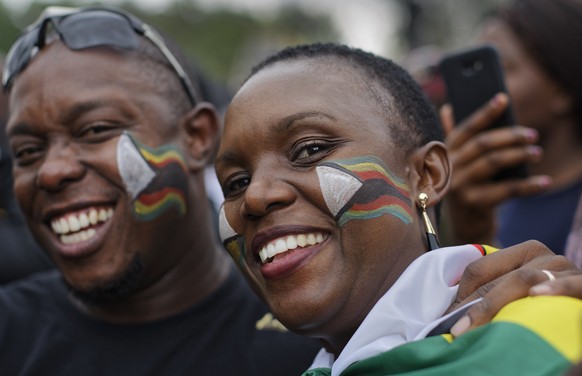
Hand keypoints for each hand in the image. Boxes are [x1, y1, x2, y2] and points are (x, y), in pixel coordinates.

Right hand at [441, 93, 550, 243]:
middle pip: (482, 144)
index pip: (465, 129)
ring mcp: (459, 186)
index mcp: (444, 155)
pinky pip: (506, 190)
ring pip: (493, 162)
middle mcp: (448, 169)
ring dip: (519, 155)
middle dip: (510, 136)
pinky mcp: (474, 204)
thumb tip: (448, 108)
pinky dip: (528, 186)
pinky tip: (544, 182)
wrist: (464, 228)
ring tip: (537, 152)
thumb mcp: (456, 165)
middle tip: (532, 134)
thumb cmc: (465, 190)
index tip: (503, 99)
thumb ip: (453, 139)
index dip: (484, 114)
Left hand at [446, 240, 578, 336]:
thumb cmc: (551, 298)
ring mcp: (565, 269)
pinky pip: (571, 285)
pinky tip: (537, 295)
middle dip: (474, 306)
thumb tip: (454, 314)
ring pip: (524, 280)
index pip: (480, 268)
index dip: (460, 294)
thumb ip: (496, 292)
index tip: (448, 318)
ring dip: (496, 304)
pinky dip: (555, 288)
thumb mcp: (521, 289)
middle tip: (457, 330)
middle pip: (498, 278)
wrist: (581, 301)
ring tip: (477, 325)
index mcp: (524, 252)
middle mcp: (544, 256)